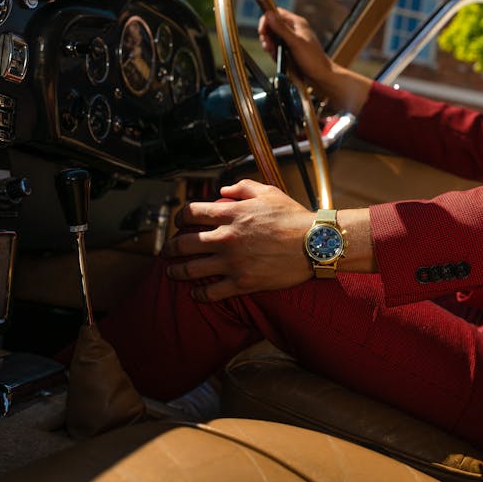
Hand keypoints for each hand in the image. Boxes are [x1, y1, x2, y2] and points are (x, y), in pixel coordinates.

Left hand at [162, 179, 314, 300]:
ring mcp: (233, 262)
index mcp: (231, 214)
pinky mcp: (243, 282)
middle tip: (167, 251)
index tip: (178, 223)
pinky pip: (212, 292)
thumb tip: (223, 190)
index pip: (191, 213)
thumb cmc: (295, 218)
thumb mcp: (269, 192)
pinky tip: (196, 293)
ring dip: (177, 271)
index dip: (179, 217)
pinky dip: (200, 294)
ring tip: (172, 273)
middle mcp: (227, 237)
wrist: (315, 244)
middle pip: (184, 242)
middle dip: (170, 247)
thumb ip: (243, 187)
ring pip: (191, 269)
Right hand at [258, 8, 334, 88]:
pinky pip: (277, 48)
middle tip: (267, 45)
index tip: (263, 31)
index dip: (267, 20)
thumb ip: (281, 29)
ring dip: (269, 45)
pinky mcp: (290, 51)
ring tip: (272, 52)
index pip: (277, 13)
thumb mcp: (295, 43)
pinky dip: (274, 52)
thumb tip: (269, 15)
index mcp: (297, 23)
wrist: (321, 77)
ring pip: (274, 38)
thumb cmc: (313, 60)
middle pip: (273, 26)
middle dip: (267, 35)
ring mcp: (292, 40)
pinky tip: (276, 57)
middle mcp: (294, 30)